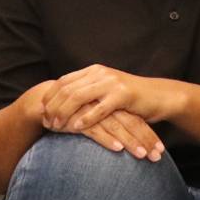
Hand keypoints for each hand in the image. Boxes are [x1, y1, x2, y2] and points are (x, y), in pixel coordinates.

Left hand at [41, 64, 179, 130]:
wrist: (158, 96)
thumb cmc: (130, 99)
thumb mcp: (105, 91)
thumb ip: (87, 93)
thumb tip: (63, 104)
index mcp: (93, 71)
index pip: (63, 81)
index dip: (50, 97)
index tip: (41, 112)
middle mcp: (99, 73)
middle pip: (67, 89)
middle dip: (53, 107)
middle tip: (45, 123)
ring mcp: (111, 83)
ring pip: (79, 97)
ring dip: (65, 113)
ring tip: (57, 127)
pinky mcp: (123, 95)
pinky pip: (99, 108)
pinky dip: (86, 118)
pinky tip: (77, 128)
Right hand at [74, 109, 165, 160]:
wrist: (46, 102)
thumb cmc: (76, 113)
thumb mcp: (98, 116)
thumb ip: (114, 123)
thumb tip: (134, 140)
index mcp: (112, 101)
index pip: (136, 118)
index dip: (149, 134)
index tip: (162, 151)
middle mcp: (104, 103)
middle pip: (131, 121)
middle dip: (146, 140)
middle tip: (158, 156)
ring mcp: (91, 109)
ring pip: (116, 126)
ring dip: (131, 142)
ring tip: (142, 155)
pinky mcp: (77, 118)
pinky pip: (95, 129)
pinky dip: (107, 139)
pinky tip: (118, 149)